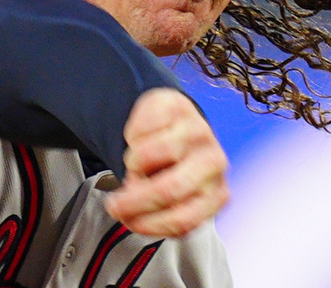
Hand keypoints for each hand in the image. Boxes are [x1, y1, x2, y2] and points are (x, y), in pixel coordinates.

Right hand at [104, 88, 229, 237]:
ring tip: (134, 165)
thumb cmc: (173, 167)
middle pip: (169, 189)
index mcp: (216, 194)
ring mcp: (198, 131)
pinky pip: (143, 127)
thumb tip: (130, 210)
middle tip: (114, 203)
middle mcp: (214, 162)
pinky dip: (132, 137)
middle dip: (134, 199)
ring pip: (152, 155)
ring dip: (133, 164)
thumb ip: (156, 210)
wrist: (177, 125)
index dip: (148, 223)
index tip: (126, 221)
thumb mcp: (172, 199)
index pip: (182, 220)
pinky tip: (139, 140)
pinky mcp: (179, 106)